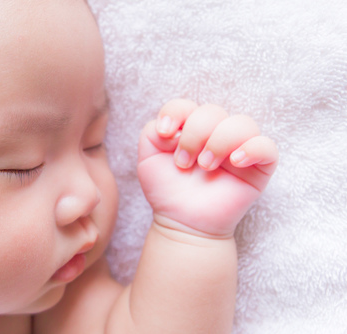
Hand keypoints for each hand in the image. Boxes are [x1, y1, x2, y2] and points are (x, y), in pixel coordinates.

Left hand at [138, 99, 277, 237]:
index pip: (187, 105)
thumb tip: (174, 125)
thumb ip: (151, 132)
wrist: (182, 223)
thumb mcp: (148, 158)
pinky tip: (235, 162)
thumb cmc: (167, 190)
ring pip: (242, 123)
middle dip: (194, 134)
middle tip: (183, 163)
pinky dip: (252, 149)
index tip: (165, 133)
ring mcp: (239, 148)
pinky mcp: (258, 167)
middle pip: (213, 111)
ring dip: (220, 142)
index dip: (176, 112)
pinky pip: (267, 147)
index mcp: (190, 128)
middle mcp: (216, 134)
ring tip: (206, 167)